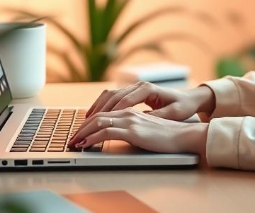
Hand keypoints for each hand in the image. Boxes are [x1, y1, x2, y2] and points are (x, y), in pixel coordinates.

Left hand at [68, 109, 208, 155]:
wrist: (182, 135)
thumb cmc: (166, 133)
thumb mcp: (145, 126)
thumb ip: (131, 125)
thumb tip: (117, 132)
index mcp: (131, 109)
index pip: (104, 111)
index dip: (89, 120)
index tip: (80, 131)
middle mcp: (128, 111)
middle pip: (98, 115)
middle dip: (82, 126)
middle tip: (72, 137)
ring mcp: (130, 120)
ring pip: (99, 121)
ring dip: (83, 131)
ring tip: (74, 141)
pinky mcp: (133, 131)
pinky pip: (107, 132)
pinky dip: (92, 137)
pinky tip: (86, 143)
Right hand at [85, 82, 214, 120]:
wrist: (190, 97)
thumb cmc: (183, 106)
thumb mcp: (173, 113)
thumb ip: (157, 115)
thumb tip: (141, 119)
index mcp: (148, 89)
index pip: (124, 101)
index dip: (110, 114)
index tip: (98, 126)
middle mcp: (139, 85)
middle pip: (113, 96)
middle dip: (98, 112)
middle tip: (85, 127)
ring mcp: (135, 86)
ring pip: (110, 94)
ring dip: (97, 107)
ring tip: (85, 122)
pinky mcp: (133, 91)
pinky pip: (113, 96)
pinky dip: (102, 104)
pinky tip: (94, 115)